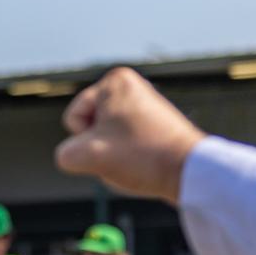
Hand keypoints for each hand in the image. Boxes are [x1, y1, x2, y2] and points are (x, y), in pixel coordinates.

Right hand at [55, 67, 205, 203]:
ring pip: (106, 138)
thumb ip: (64, 154)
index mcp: (113, 81)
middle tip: (128, 154)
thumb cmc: (141, 158)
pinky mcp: (154, 121)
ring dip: (113, 154)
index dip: (87, 140)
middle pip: (90, 126)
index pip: (73, 119)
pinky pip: (124, 142)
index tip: (117, 144)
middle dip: (100, 147)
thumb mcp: (87, 157)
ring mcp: (143, 102)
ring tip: (138, 159)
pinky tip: (146, 161)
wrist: (191, 173)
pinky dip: (129, 155)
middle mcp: (129, 85)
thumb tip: (76, 156)